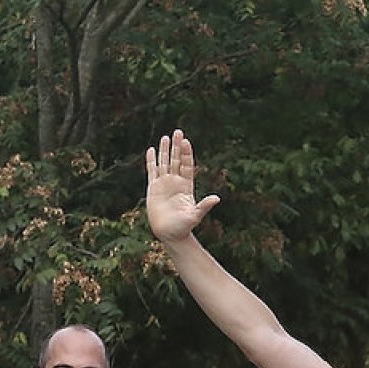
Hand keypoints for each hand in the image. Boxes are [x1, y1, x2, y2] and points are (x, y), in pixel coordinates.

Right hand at [145, 129, 221, 243]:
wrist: (170, 234)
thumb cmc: (184, 227)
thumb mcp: (195, 215)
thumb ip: (204, 205)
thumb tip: (217, 198)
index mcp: (186, 186)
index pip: (187, 165)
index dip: (187, 153)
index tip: (186, 141)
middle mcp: (176, 182)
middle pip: (176, 160)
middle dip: (177, 146)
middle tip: (178, 131)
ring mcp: (164, 184)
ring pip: (164, 163)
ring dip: (165, 150)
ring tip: (166, 137)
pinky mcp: (153, 188)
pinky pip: (152, 171)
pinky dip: (151, 161)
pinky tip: (151, 150)